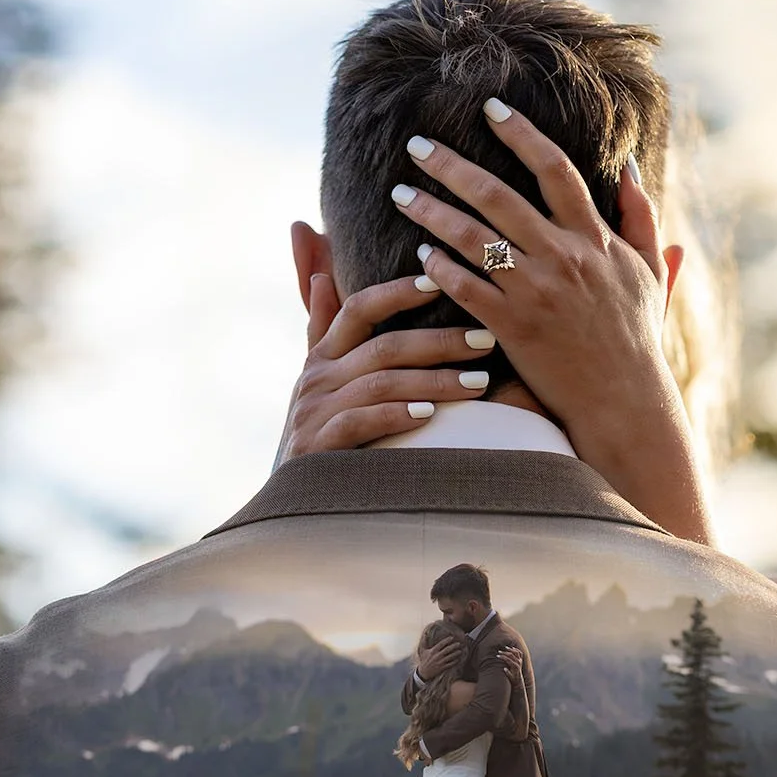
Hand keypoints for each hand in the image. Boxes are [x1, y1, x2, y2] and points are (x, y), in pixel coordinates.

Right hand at [274, 266, 498, 467]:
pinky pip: (361, 422)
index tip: (440, 284)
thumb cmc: (319, 433)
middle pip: (384, 347)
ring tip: (478, 384)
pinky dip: (395, 416)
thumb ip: (322, 327)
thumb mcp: (321, 380)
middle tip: (485, 341)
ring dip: (434, 381)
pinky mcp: (317, 447)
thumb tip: (322, 277)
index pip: (359, 309)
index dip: (397, 293)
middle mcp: (316, 379)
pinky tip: (430, 416)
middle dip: (439, 342)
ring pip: (381, 384)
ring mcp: (314, 412)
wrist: (291, 499)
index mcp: (322, 356)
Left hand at [390, 102, 713, 545]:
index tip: (490, 108)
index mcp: (594, 238)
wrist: (623, 400)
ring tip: (401, 194)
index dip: (521, 133)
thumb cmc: (636, 336)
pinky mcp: (513, 328)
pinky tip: (420, 252)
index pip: (554, 169)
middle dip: (451, 165)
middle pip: (497, 195)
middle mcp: (562, 257)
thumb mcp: (649, 271)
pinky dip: (441, 268)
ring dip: (431, 211)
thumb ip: (641, 216)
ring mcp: (535, 292)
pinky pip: (467, 289)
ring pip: (471, 239)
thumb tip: (630, 165)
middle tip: (416, 143)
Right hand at [416, 634, 466, 680]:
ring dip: (456, 654)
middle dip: (454, 646)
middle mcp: (437, 656)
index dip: (447, 640)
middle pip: (447, 650)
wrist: (424, 672)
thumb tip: (425, 633)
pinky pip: (450, 664)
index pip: (441, 644)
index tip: (452, 637)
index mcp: (433, 651)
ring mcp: (440, 662)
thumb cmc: (423, 660)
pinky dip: (455, 662)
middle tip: (459, 644)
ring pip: (450, 657)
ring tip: (460, 651)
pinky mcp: (442, 668)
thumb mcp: (422, 650)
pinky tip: (458, 659)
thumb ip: (424, 641)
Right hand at [491, 644, 523, 681]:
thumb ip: (508, 673)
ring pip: (516, 652)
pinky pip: (520, 653)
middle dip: (504, 653)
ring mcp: (520, 661)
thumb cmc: (513, 678)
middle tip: (499, 651)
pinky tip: (512, 648)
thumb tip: (504, 668)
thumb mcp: (510, 677)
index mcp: (515, 666)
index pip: (508, 660)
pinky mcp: (521, 660)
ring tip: (505, 647)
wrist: (518, 679)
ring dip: (511, 649)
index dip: (502, 657)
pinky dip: (516, 650)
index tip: (497, 656)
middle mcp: (518, 662)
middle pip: (511, 655)